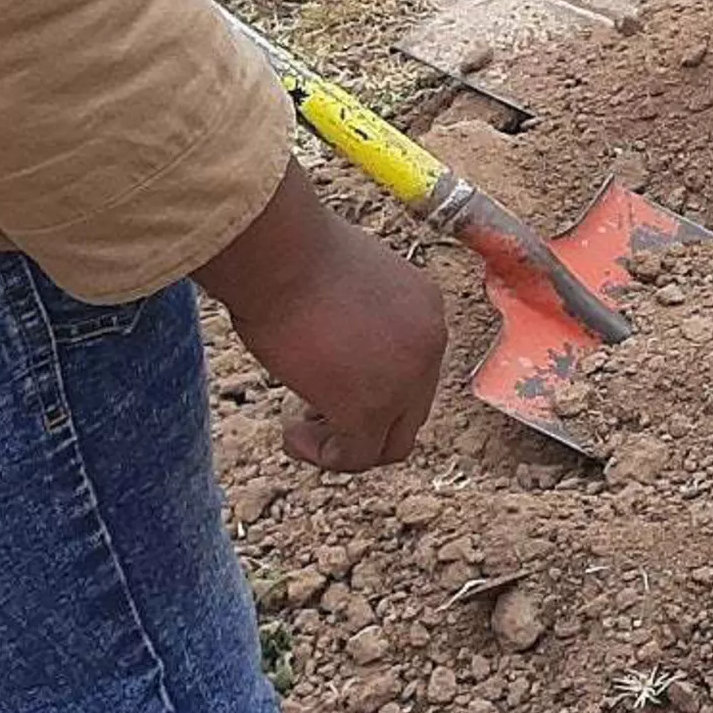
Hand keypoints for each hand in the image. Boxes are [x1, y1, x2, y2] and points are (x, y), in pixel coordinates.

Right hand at [194, 168, 448, 473]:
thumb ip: (356, 323)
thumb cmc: (293, 257)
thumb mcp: (344, 285)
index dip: (372, 383)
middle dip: (364, 417)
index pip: (415, 366)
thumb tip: (335, 356)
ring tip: (302, 425)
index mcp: (426, 306)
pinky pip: (358, 457)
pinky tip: (292, 433)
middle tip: (314, 409)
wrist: (282, 255)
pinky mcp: (371, 408)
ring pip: (392, 442)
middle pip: (411, 408)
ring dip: (346, 443)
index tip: (326, 378)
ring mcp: (407, 378)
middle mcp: (430, 341)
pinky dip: (325, 456)